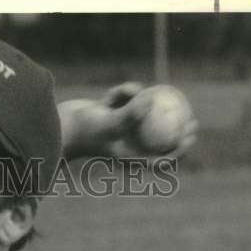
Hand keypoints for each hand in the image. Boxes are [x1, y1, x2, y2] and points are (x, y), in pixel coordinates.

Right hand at [59, 83, 197, 159]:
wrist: (60, 125)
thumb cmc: (84, 130)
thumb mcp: (109, 122)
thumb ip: (131, 113)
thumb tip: (152, 100)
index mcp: (129, 156)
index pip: (160, 160)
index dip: (179, 152)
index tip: (189, 137)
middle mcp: (127, 144)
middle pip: (159, 140)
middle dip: (177, 132)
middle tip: (191, 120)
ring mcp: (120, 129)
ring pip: (143, 115)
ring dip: (142, 102)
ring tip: (141, 92)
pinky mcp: (111, 113)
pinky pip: (127, 101)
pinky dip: (125, 93)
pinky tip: (124, 89)